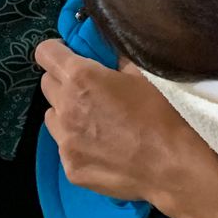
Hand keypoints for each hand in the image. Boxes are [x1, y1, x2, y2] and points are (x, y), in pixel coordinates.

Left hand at [35, 38, 215, 208]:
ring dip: (65, 112)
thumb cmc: (161, 114)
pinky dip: (77, 143)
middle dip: (62, 81)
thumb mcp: (142, 74)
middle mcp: (65, 107)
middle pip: (46, 84)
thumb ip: (116, 60)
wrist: (172, 166)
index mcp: (80, 77)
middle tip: (87, 89)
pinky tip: (102, 148)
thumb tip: (105, 53)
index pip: (45, 53)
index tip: (67, 54)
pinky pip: (64, 147)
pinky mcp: (71, 168)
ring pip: (52, 116)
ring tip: (93, 121)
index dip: (55, 50)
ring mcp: (65, 141)